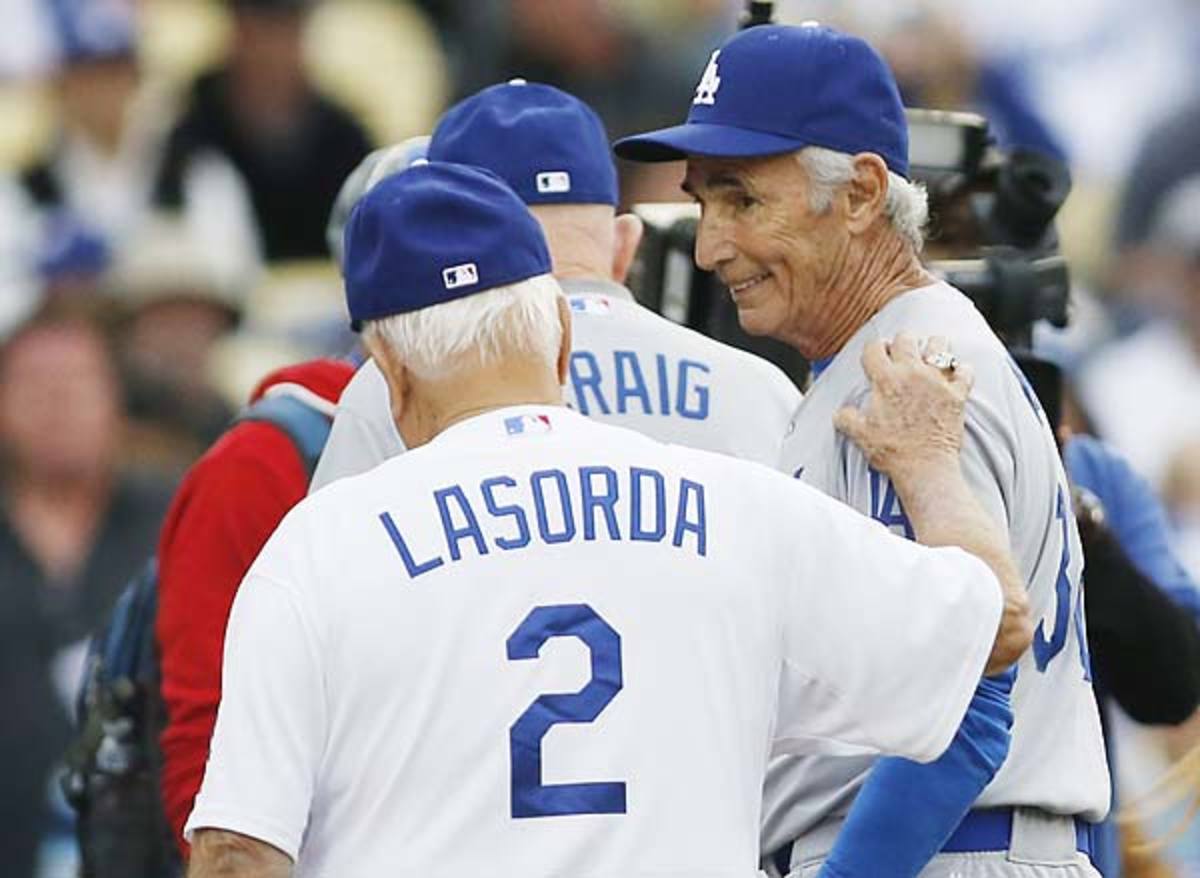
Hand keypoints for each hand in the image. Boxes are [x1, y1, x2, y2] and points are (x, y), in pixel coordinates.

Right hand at [833, 333, 974, 484]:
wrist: (924, 469)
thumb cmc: (892, 452)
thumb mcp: (859, 435)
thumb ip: (846, 418)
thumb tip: (841, 412)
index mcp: (886, 380)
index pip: (874, 348)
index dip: (873, 350)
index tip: (874, 358)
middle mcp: (912, 373)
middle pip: (905, 338)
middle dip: (900, 343)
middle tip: (899, 356)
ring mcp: (937, 381)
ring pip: (938, 344)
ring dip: (932, 347)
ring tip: (928, 357)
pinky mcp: (958, 394)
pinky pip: (965, 370)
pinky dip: (961, 370)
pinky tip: (954, 376)